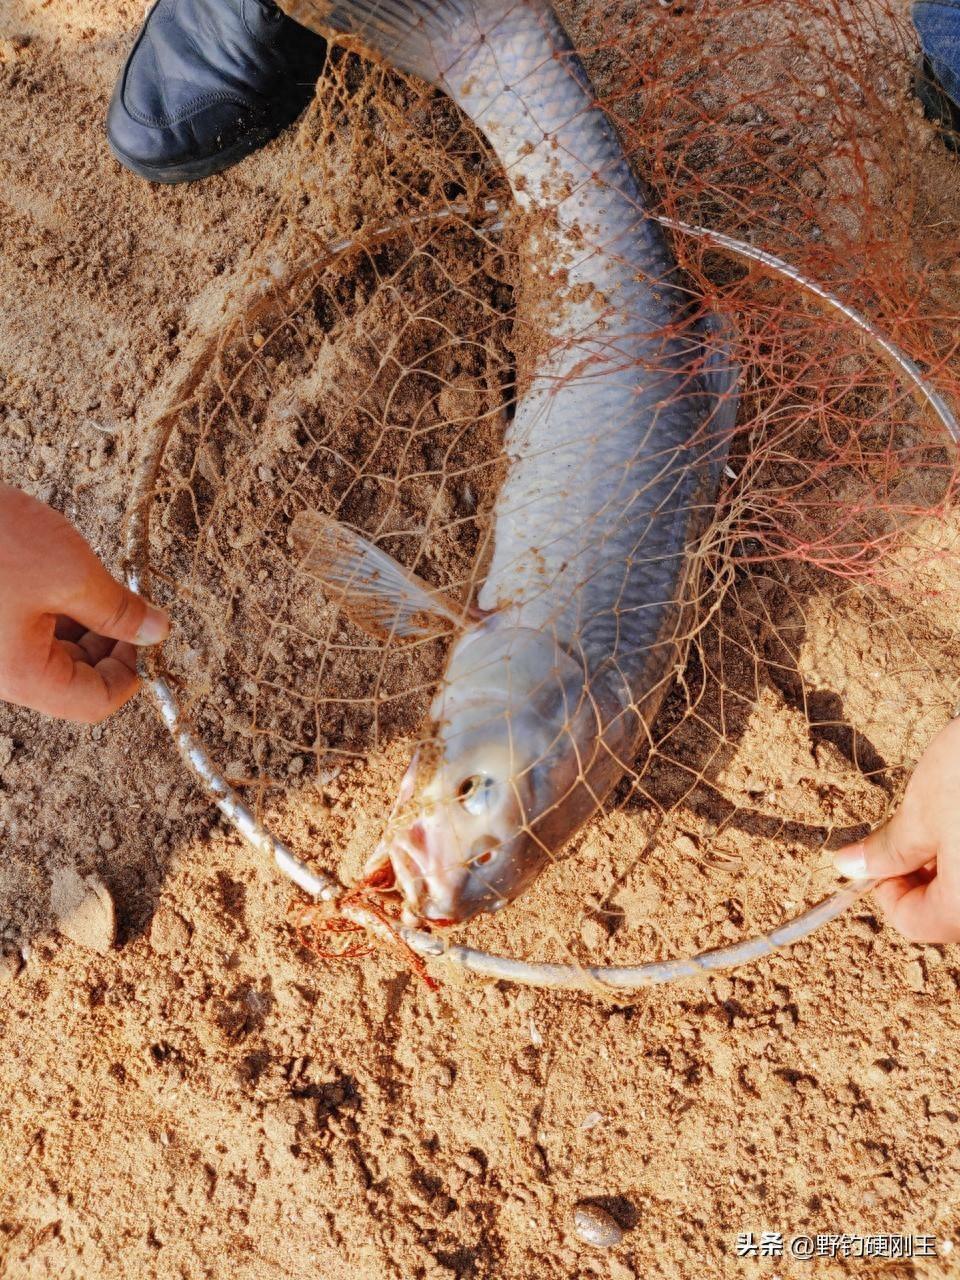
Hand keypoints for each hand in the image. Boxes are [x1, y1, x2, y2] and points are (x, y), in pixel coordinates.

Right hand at [0, 484, 168, 723]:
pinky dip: (54, 611)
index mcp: (21, 676)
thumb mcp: (70, 573)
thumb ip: (118, 610)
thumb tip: (156, 630)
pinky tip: (65, 576)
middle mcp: (0, 672)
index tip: (149, 636)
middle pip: (72, 681)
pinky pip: (26, 631)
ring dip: (83, 625)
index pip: (94, 703)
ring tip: (96, 582)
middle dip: (109, 645)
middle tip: (131, 603)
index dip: (133, 675)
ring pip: (50, 654)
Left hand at [834, 717, 959, 942]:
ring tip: (951, 813)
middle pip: (951, 909)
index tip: (879, 852)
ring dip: (954, 862)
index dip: (885, 886)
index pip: (913, 922)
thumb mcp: (923, 811)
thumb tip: (849, 867)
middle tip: (916, 829)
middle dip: (925, 875)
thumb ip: (888, 850)